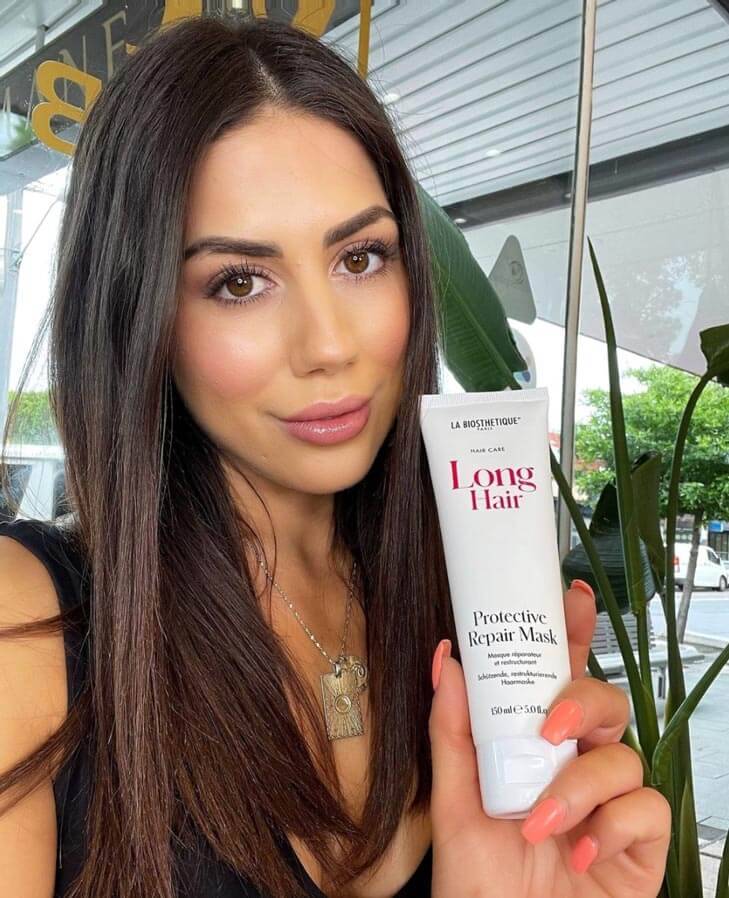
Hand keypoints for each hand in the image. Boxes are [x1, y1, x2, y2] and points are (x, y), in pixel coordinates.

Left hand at [428, 581, 670, 897]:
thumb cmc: (479, 881)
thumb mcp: (454, 802)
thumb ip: (452, 731)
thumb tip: (446, 659)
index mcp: (534, 747)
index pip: (558, 679)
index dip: (572, 635)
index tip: (572, 596)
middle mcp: (576, 766)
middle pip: (604, 703)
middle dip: (582, 702)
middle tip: (549, 729)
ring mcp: (610, 805)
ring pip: (623, 757)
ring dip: (580, 786)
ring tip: (541, 821)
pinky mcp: (640, 846)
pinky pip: (648, 810)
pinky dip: (614, 826)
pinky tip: (582, 851)